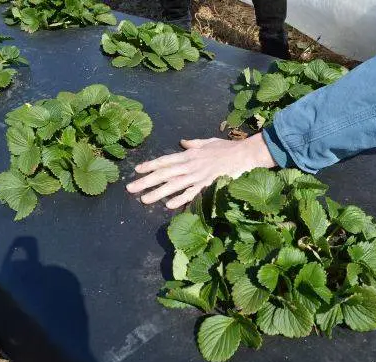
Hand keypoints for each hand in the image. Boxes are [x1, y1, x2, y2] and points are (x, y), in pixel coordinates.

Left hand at [126, 133, 276, 208]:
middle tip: (130, 188)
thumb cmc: (228, 148)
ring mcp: (198, 176)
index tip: (136, 170)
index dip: (150, 165)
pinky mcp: (208, 185)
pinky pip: (191, 193)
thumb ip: (193, 144)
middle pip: (164, 173)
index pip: (165, 160)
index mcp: (190, 154)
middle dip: (146, 181)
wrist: (245, 154)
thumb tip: (182, 143)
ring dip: (157, 192)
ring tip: (144, 199)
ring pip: (174, 185)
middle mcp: (190, 165)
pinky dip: (180, 199)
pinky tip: (169, 205)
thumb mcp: (208, 142)